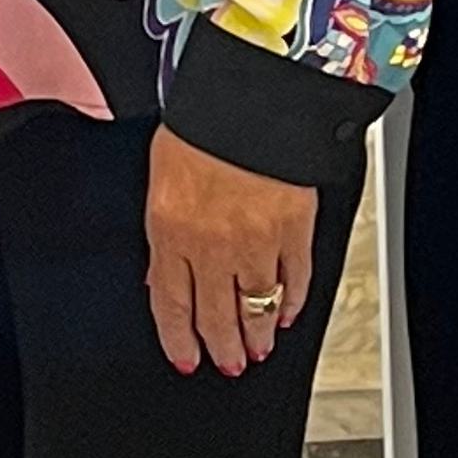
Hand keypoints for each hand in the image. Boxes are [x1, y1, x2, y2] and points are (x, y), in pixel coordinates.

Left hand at [144, 126, 319, 378]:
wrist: (251, 94)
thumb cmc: (203, 124)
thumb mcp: (161, 177)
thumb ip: (164, 231)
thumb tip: (163, 273)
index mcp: (171, 230)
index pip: (171, 304)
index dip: (179, 339)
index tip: (186, 358)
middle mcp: (212, 245)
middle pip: (216, 317)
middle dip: (222, 347)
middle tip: (228, 363)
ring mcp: (257, 242)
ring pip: (257, 307)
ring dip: (258, 335)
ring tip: (258, 349)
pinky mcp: (295, 231)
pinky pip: (296, 281)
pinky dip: (293, 303)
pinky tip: (289, 313)